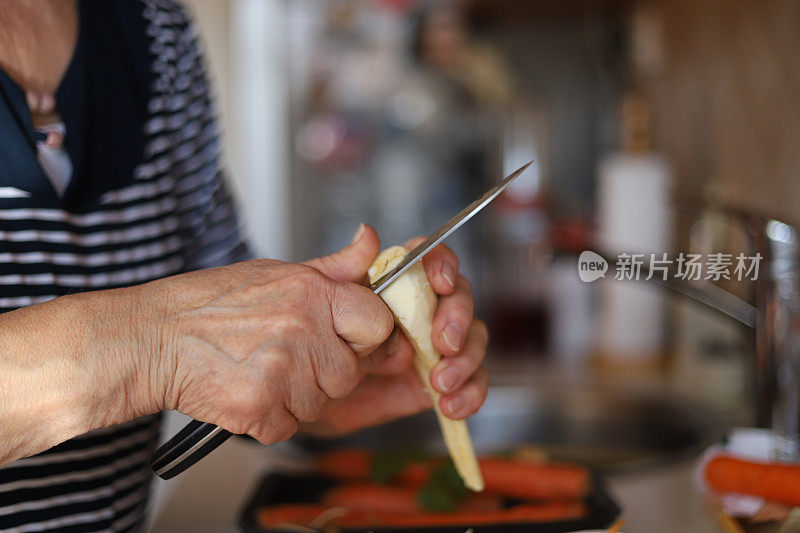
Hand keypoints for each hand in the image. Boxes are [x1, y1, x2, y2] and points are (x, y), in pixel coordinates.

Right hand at [134, 255, 393, 444]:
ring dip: (296, 397)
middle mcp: (302, 330)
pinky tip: (247, 390)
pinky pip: (289, 427)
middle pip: (350, 373)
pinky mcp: (259, 408)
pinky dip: (269, 419)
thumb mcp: (277, 272)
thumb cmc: (210, 305)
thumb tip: (372, 239)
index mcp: (311, 293)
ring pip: (321, 404)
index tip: (346, 338)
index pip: (378, 323)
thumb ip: (334, 266)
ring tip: (260, 370)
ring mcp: (282, 373)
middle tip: (288, 356)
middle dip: (325, 372)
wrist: (153, 338)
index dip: (365, 335)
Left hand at [302, 225, 488, 436]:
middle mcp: (422, 312)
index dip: (443, 265)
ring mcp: (434, 348)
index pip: (432, 261)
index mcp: (397, 285)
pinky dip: (471, 393)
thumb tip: (368, 235)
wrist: (303, 396)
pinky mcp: (438, 382)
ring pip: (473, 340)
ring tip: (440, 381)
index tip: (440, 283)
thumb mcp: (320, 303)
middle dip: (458, 318)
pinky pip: (472, 383)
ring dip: (467, 359)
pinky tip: (451, 405)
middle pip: (459, 299)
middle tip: (444, 342)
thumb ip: (345, 269)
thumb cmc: (312, 343)